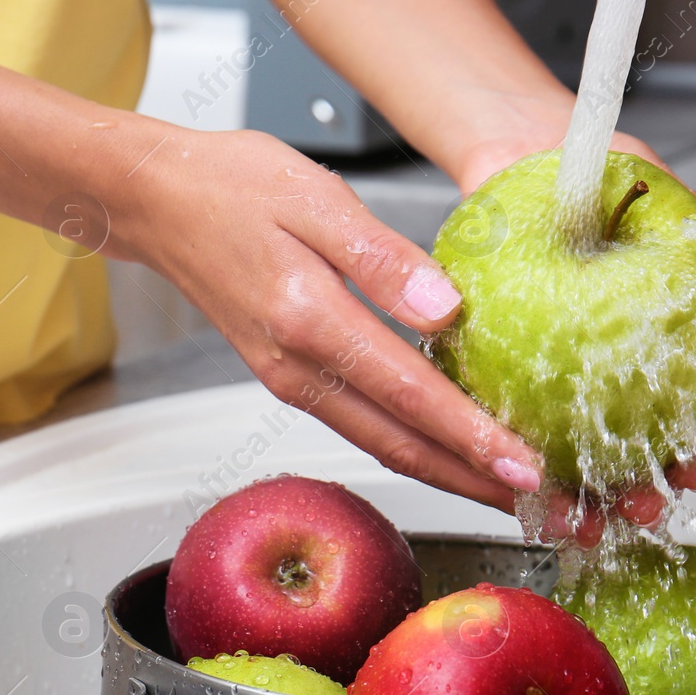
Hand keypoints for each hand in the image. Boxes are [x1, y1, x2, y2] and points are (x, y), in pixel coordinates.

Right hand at [105, 122, 547, 519]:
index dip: (472, 438)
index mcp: (308, 320)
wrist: (154, 201)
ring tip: (507, 491)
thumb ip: (383, 257)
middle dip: (475, 483)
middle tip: (541, 508)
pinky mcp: (289, 377)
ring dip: (449, 475)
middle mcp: (296, 367)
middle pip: (400, 447)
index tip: (526, 469)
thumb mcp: (315, 197)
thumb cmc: (229, 186)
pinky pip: (362, 425)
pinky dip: (413, 447)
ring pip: (382, 445)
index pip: (409, 396)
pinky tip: (449, 446)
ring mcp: (289, 380)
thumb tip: (447, 310)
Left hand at [435, 88, 695, 543]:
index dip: (692, 444)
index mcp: (655, 330)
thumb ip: (694, 242)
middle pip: (632, 441)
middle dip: (640, 488)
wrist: (516, 151)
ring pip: (574, 445)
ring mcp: (559, 369)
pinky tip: (522, 487)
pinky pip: (515, 419)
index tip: (694, 470)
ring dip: (583, 489)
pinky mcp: (509, 369)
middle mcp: (610, 360)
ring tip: (586, 517)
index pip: (682, 403)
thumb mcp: (649, 187)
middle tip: (640, 509)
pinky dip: (522, 455)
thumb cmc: (588, 166)